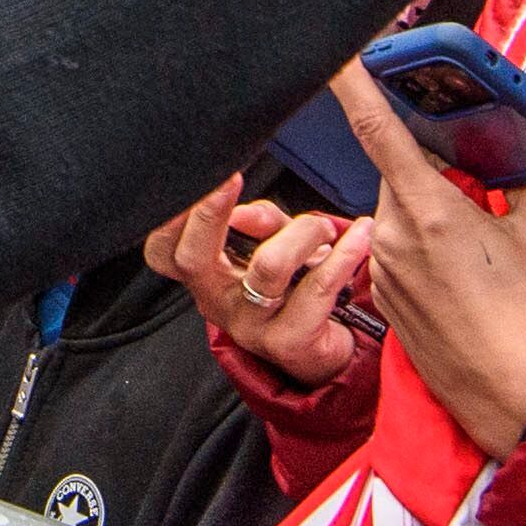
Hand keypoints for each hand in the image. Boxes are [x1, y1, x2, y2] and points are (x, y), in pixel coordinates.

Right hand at [146, 177, 371, 388]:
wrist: (326, 349)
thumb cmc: (296, 287)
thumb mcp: (275, 244)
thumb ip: (260, 222)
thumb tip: (243, 211)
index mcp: (206, 276)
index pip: (164, 251)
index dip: (171, 217)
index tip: (202, 177)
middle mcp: (218, 302)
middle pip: (194, 258)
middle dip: (210, 213)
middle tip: (232, 178)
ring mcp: (251, 326)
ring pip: (267, 266)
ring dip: (304, 232)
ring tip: (326, 229)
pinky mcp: (288, 341)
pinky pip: (317, 289)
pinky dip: (344, 255)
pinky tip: (361, 235)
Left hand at [329, 65, 525, 457]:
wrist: (514, 391)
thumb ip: (518, 175)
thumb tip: (513, 144)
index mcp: (430, 211)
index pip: (379, 130)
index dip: (355, 86)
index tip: (339, 57)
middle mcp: (393, 236)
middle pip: (399, 171)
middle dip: (432, 166)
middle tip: (473, 183)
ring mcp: (383, 268)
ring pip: (397, 210)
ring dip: (429, 209)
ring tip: (473, 246)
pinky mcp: (381, 294)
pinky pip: (394, 247)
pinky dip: (421, 243)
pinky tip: (457, 271)